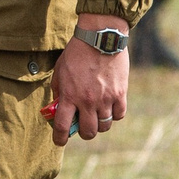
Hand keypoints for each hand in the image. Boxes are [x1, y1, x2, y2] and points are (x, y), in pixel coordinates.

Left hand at [48, 17, 130, 144]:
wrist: (100, 37)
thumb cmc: (77, 53)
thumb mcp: (60, 71)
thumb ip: (58, 90)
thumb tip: (58, 107)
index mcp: (70, 96)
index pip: (62, 126)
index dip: (60, 138)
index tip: (60, 141)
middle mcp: (87, 101)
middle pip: (88, 132)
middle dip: (83, 133)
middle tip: (83, 126)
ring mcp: (105, 99)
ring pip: (104, 126)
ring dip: (99, 124)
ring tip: (97, 116)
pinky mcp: (120, 93)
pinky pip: (119, 115)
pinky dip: (114, 115)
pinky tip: (110, 108)